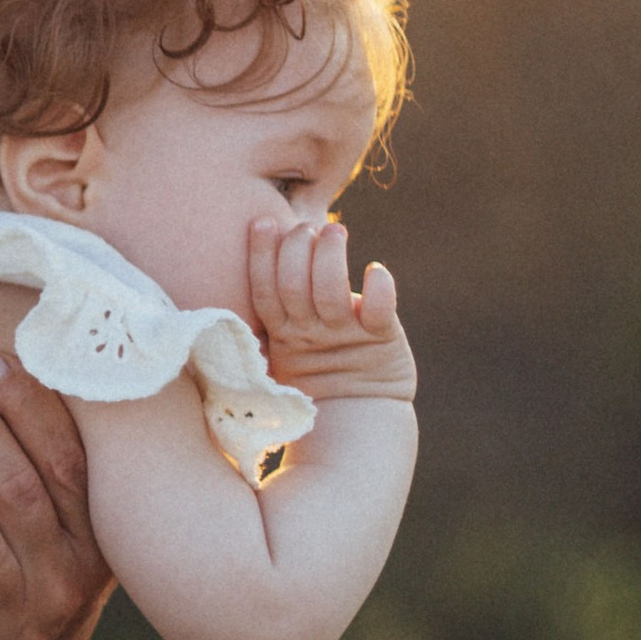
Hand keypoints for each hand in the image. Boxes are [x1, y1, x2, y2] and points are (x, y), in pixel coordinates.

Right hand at [250, 217, 416, 401]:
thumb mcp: (291, 346)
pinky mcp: (381, 340)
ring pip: (330, 292)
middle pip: (292, 286)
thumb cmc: (323, 373)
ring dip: (330, 256)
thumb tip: (275, 248)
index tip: (263, 221)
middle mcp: (309, 335)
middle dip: (296, 248)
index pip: (263, 290)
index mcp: (282, 335)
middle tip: (308, 227)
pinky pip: (379, 310)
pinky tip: (375, 270)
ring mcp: (344, 337)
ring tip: (336, 232)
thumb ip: (282, 309)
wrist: (360, 419)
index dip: (260, 254)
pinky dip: (379, 287)